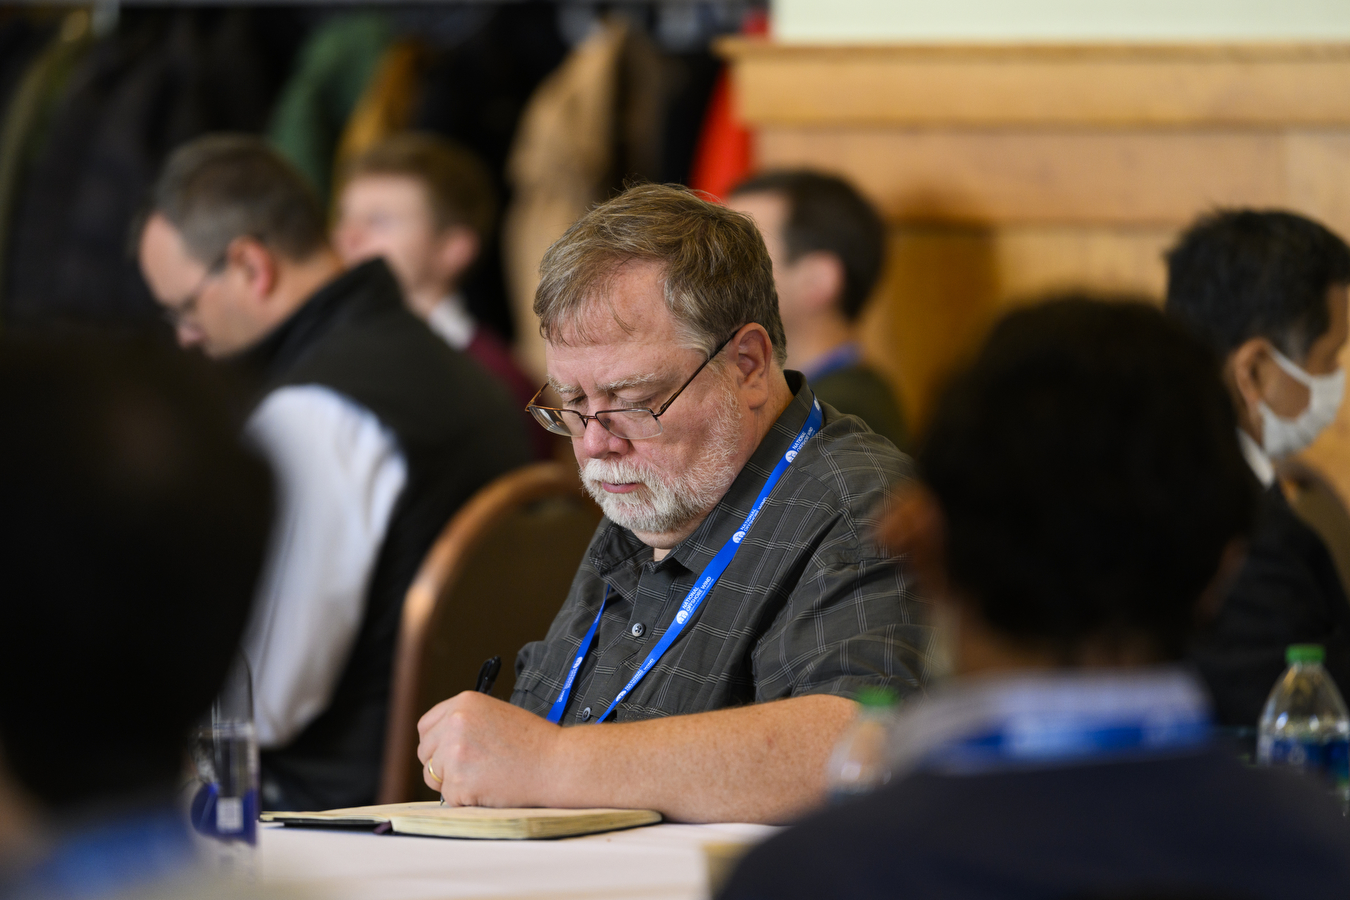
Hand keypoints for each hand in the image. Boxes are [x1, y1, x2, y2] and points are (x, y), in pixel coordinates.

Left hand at [416, 691, 564, 806]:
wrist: (557, 763)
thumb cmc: (534, 743)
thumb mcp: (496, 715)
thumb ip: (465, 723)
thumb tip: (441, 744)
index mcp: (464, 703)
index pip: (427, 726)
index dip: (436, 743)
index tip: (447, 753)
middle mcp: (455, 723)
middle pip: (425, 752)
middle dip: (442, 765)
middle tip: (471, 770)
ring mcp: (454, 753)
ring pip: (433, 776)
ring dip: (453, 783)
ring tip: (484, 777)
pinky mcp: (459, 782)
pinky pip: (449, 797)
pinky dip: (466, 799)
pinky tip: (490, 788)